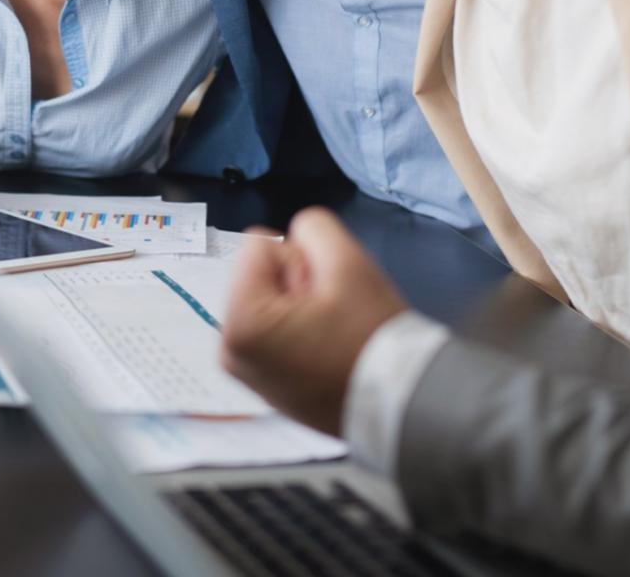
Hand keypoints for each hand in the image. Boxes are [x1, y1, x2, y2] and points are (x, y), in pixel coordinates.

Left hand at [220, 209, 407, 434]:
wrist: (400, 402)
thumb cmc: (373, 338)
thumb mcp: (349, 261)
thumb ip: (312, 227)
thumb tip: (295, 234)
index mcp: (240, 322)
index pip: (260, 246)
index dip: (300, 261)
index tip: (324, 295)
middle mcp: (229, 350)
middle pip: (258, 274)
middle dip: (295, 285)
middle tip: (331, 316)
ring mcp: (243, 370)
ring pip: (267, 300)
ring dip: (297, 307)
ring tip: (330, 334)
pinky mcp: (259, 382)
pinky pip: (271, 330)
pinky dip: (295, 332)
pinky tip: (324, 350)